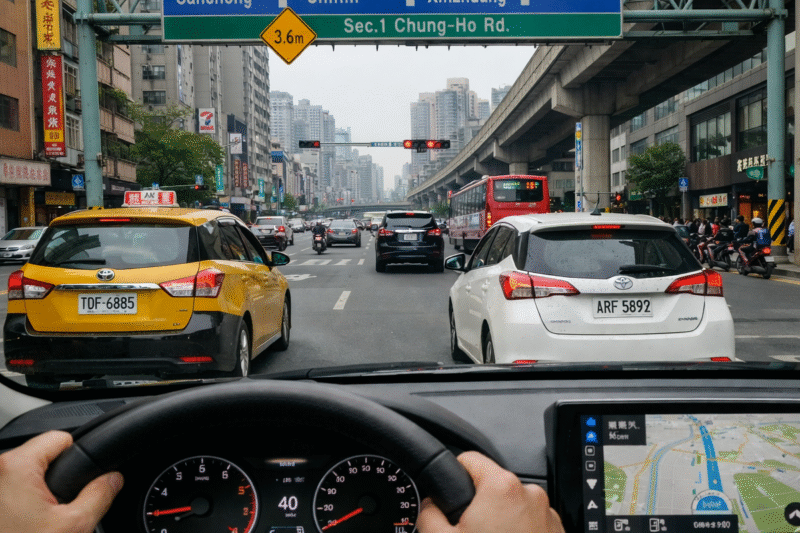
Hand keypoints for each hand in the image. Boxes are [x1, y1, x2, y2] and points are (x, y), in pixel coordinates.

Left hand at [0, 430, 122, 532]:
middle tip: (57, 511)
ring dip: (35, 496)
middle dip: (55, 480)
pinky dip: (19, 506)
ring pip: (23, 478)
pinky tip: (24, 527)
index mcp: (16, 466)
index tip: (82, 478)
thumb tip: (113, 479)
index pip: (60, 438)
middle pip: (40, 458)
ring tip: (38, 524)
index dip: (79, 457)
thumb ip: (100, 494)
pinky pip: (9, 494)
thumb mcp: (74, 526)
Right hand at [417, 451, 564, 532]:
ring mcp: (547, 514)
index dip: (452, 476)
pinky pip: (530, 524)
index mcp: (501, 487)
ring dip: (499, 523)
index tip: (448, 494)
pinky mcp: (557, 532)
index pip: (469, 459)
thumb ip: (429, 514)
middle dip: (477, 507)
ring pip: (511, 507)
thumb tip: (429, 505)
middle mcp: (529, 494)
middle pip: (491, 487)